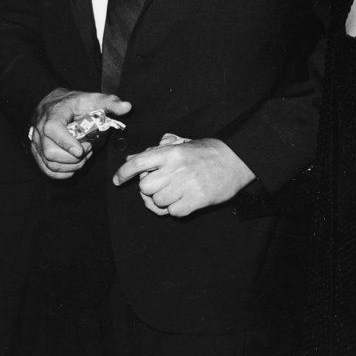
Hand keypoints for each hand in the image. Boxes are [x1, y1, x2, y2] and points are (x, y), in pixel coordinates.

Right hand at [29, 89, 131, 178]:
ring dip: (70, 166)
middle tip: (89, 150)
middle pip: (51, 152)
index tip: (81, 150)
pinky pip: (46, 169)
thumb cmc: (75, 103)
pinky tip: (74, 166)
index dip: (66, 142)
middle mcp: (41, 130)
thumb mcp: (94, 98)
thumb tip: (127, 107)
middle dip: (73, 157)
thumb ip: (111, 102)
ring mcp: (37, 143)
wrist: (55, 104)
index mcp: (54, 114)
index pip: (53, 129)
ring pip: (49, 163)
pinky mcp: (37, 153)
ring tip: (84, 157)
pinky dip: (62, 173)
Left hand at [112, 137, 254, 216]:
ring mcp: (185, 186)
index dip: (124, 171)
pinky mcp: (194, 201)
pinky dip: (176, 208)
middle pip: (145, 186)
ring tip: (176, 191)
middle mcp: (176, 169)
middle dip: (149, 187)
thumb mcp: (185, 144)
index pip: (139, 162)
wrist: (238, 161)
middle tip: (161, 183)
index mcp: (172, 152)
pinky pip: (172, 212)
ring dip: (163, 199)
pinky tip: (185, 199)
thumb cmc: (211, 152)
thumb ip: (159, 151)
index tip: (117, 179)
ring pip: (157, 201)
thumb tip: (134, 156)